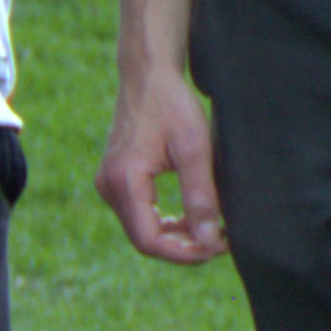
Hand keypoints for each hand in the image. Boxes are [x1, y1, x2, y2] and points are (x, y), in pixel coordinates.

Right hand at [97, 66, 228, 265]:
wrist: (148, 77)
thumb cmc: (173, 106)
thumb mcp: (195, 150)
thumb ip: (200, 196)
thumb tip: (209, 239)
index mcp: (124, 181)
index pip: (149, 241)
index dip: (186, 253)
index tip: (219, 247)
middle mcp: (108, 186)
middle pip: (144, 239)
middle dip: (184, 248)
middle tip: (222, 241)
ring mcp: (109, 183)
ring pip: (142, 229)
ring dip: (176, 237)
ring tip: (212, 230)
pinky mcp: (117, 179)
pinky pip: (139, 214)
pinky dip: (165, 222)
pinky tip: (192, 218)